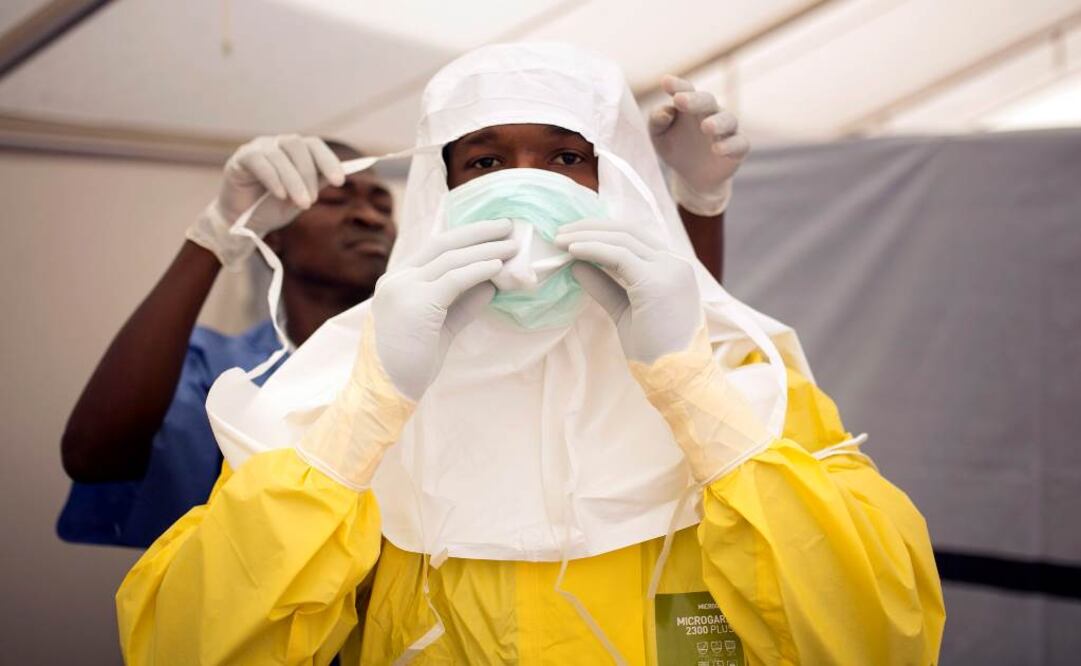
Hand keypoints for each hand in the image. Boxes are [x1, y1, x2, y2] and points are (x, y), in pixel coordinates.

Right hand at [186, 135, 345, 268]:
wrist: (243, 222)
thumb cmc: (273, 207)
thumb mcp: (302, 197)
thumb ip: (318, 183)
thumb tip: (342, 175)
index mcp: (294, 151)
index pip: (314, 145)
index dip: (328, 160)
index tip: (340, 181)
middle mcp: (276, 144)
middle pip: (297, 146)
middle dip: (309, 175)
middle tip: (311, 202)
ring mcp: (258, 148)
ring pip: (279, 155)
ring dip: (293, 180)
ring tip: (300, 204)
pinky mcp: (240, 158)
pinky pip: (259, 162)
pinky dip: (273, 178)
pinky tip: (280, 195)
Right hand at [372, 219, 517, 399]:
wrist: (387, 391)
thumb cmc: (411, 364)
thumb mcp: (441, 328)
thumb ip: (463, 304)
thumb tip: (491, 285)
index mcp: (398, 280)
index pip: (435, 247)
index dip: (466, 236)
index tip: (493, 231)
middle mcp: (397, 278)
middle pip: (443, 243)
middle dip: (479, 232)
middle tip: (508, 226)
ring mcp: (404, 288)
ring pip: (451, 258)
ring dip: (486, 250)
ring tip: (512, 246)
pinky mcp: (417, 303)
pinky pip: (454, 279)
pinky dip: (479, 270)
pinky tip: (498, 267)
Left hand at [556, 219, 700, 362]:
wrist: (677, 378)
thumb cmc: (655, 351)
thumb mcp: (624, 310)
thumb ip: (605, 286)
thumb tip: (577, 266)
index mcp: (673, 267)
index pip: (635, 237)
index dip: (602, 232)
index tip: (573, 235)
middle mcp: (675, 262)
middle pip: (628, 231)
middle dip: (590, 227)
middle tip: (559, 233)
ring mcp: (668, 269)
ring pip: (622, 238)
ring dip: (587, 235)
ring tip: (559, 240)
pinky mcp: (655, 281)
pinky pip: (617, 255)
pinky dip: (592, 249)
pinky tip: (572, 251)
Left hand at [648, 76, 748, 216]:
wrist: (693, 176)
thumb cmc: (675, 147)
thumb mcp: (659, 136)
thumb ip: (656, 122)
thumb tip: (664, 112)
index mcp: (690, 105)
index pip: (685, 90)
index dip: (677, 85)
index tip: (665, 82)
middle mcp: (711, 112)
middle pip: (707, 100)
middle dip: (695, 100)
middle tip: (680, 100)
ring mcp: (727, 129)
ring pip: (728, 120)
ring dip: (717, 122)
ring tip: (706, 127)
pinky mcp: (738, 148)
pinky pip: (738, 143)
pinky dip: (729, 145)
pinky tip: (717, 149)